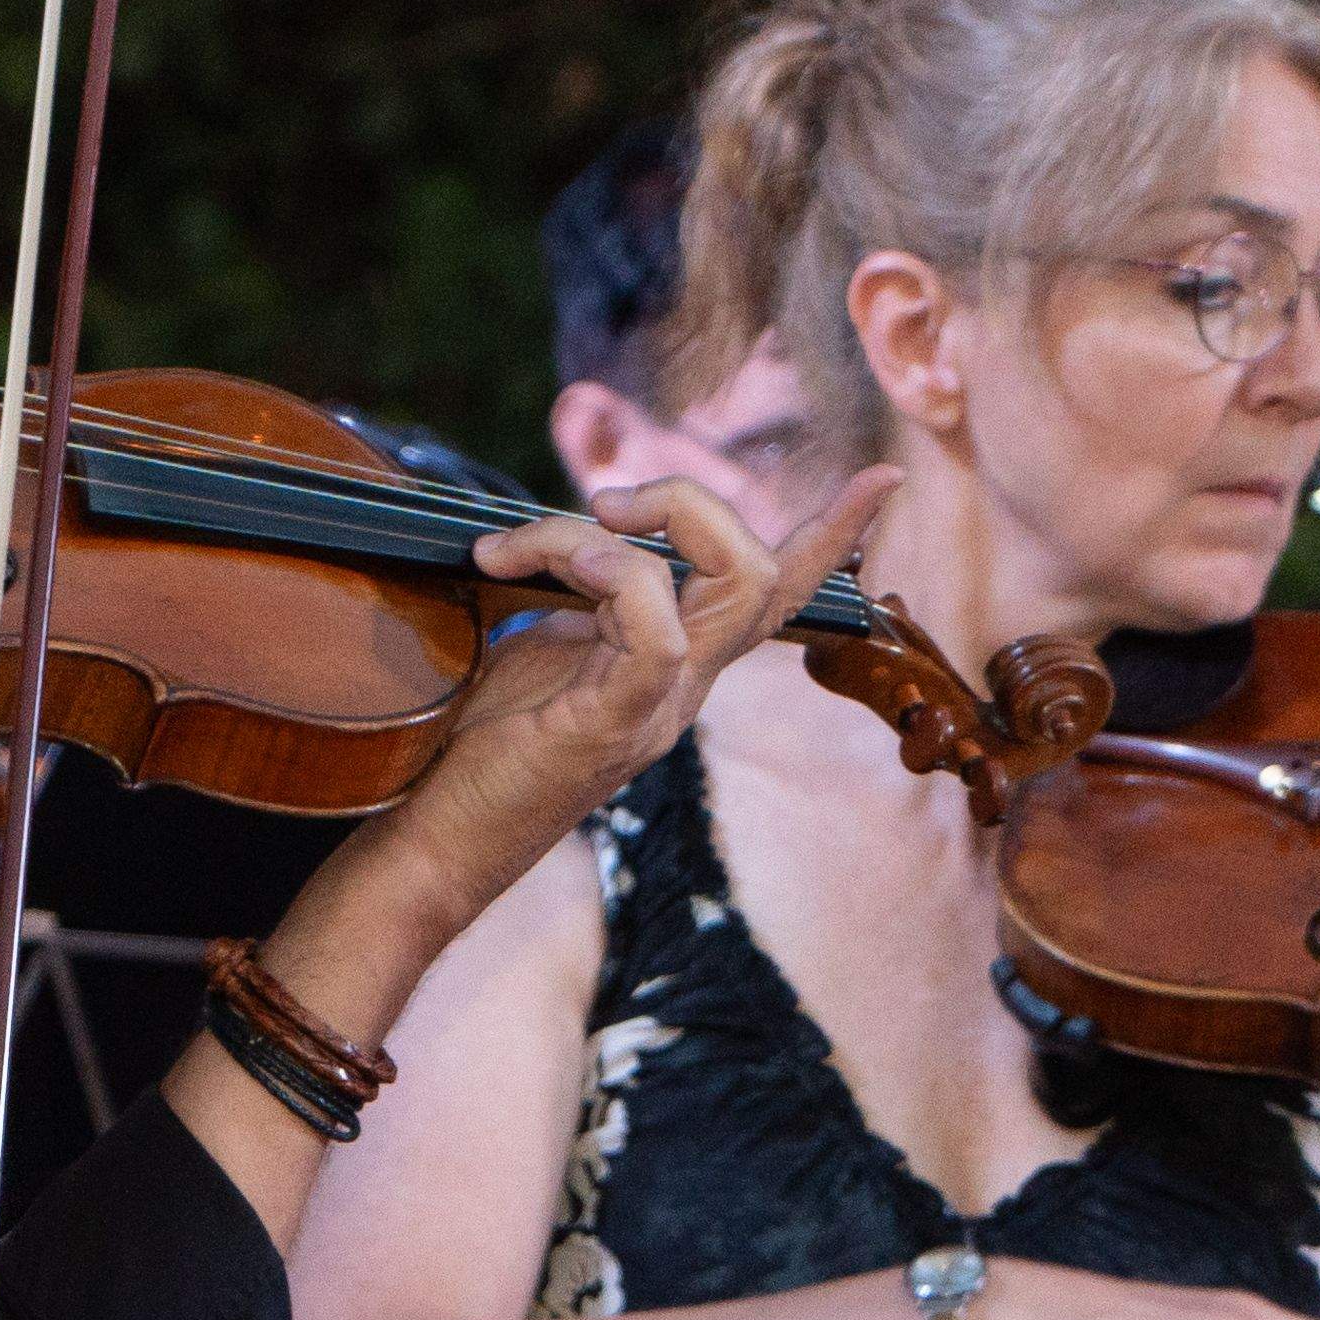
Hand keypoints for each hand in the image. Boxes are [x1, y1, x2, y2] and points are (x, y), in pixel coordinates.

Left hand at [363, 466, 899, 920]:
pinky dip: (608, 576)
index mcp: (677, 665)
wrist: (436, 840)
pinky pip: (658, 632)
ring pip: (723, 584)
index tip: (883, 479)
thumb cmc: (479, 745)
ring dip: (609, 534)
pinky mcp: (615, 726)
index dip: (830, 534)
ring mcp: (660, 709)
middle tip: (600, 503)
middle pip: (759, 570)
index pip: (774, 594)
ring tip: (517, 551)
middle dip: (686, 499)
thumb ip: (584, 595)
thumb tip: (583, 536)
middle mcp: (685, 686)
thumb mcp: (543, 646)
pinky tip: (530, 570)